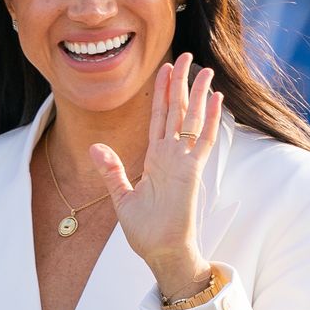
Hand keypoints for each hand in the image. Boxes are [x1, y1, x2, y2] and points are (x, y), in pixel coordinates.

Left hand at [89, 53, 223, 296]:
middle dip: (180, 83)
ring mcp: (183, 162)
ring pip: (192, 120)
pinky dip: (209, 119)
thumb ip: (112, 170)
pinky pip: (202, 141)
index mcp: (155, 158)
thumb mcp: (122, 197)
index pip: (160, 117)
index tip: (166, 68)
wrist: (161, 252)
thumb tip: (95, 147)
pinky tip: (215, 99)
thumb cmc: (146, 231)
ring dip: (197, 94)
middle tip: (186, 56)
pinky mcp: (192, 172)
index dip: (162, 92)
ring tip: (204, 69)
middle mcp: (171, 155)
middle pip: (177, 111)